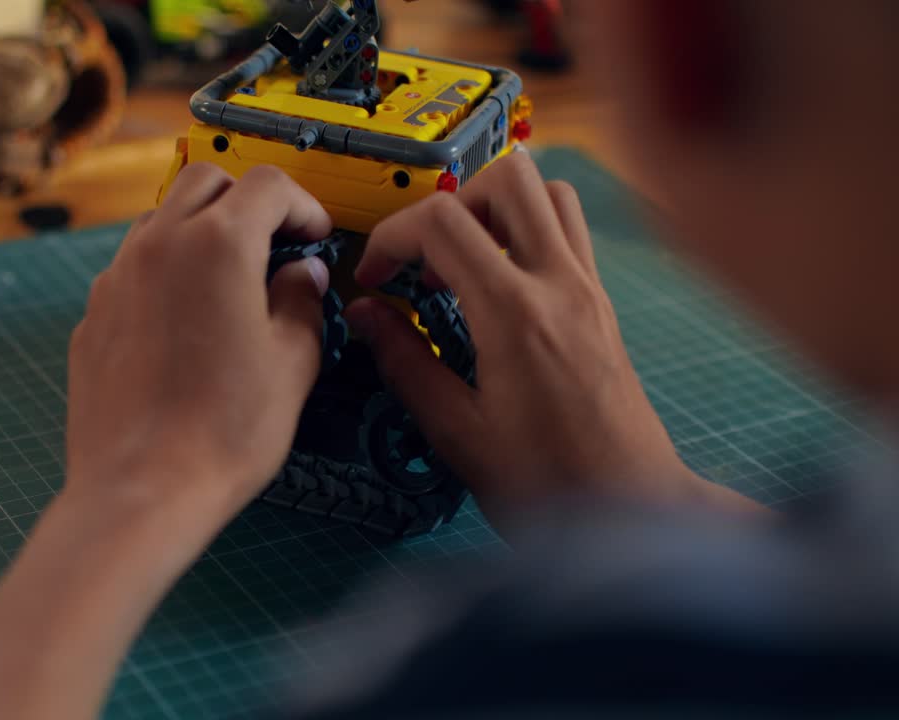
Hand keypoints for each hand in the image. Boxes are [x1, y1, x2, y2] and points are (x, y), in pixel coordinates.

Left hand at [66, 163, 332, 519]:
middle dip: (248, 200)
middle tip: (277, 244)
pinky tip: (188, 323)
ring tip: (232, 283)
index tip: (316, 236)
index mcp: (218, 244)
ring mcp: (117, 277)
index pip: (267, 185)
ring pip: (162, 219)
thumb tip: (302, 275)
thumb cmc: (224, 432)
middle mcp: (159, 244)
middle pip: (206, 182)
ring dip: (202, 230)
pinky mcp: (93, 314)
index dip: (303, 204)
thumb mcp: (293, 363)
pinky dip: (166, 272)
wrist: (141, 489)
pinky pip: (134, 269)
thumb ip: (302, 301)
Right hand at [347, 150, 763, 538]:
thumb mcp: (457, 432)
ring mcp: (591, 288)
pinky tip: (500, 282)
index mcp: (515, 315)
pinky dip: (529, 230)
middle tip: (426, 257)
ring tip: (463, 262)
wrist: (634, 513)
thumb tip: (364, 312)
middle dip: (449, 202)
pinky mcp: (605, 303)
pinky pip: (570, 231)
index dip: (391, 237)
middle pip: (508, 176)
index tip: (372, 279)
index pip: (443, 223)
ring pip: (549, 191)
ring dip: (495, 208)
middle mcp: (560, 284)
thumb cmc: (543, 486)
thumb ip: (405, 362)